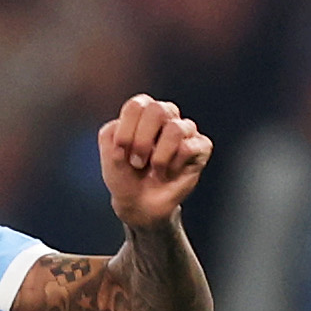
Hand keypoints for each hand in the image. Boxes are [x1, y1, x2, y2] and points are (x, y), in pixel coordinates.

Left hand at [96, 95, 212, 229]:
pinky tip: (168, 173)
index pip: (136, 105)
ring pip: (175, 129)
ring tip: (154, 170)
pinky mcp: (201, 146)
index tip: (120, 152)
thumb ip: (110, 134)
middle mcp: (166, 115)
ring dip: (158, 157)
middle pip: (157, 110)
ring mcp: (185, 129)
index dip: (126, 130)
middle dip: (142, 141)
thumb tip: (127, 127)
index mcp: (143, 111)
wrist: (139, 205)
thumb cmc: (125, 176)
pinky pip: (188, 148)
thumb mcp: (110, 154)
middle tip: (136, 163)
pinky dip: (173, 165)